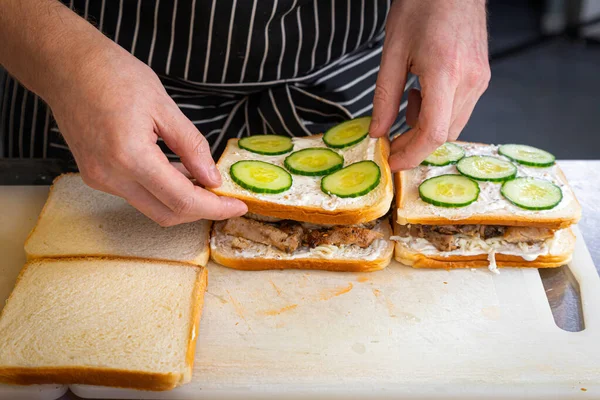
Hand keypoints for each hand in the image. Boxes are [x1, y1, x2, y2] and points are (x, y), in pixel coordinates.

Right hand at [47, 41, 246, 225]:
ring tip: (204, 181)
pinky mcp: (95, 176)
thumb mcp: (164, 106)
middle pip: (167, 214)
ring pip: (152, 208)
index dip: (215, 208)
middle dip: (201, 211)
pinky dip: (161, 191)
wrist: (65, 65)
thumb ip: (192, 146)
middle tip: (225, 197)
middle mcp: (111, 176)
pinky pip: (136, 195)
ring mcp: (99, 179)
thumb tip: (213, 178)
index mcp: (130, 157)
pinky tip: (177, 173)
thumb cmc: (112, 75)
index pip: (182, 200)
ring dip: (181, 201)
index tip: (237, 206)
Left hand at [369, 0, 489, 170]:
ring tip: (407, 104)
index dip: (410, 154)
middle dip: (413, 145)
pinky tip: (422, 94)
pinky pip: (459, 110)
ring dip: (425, 128)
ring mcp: (479, 80)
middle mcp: (469, 80)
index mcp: (446, 72)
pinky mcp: (481, 77)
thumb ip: (385, 97)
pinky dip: (437, 114)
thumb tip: (377, 131)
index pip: (433, 133)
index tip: (391, 161)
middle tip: (389, 141)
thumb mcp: (392, 52)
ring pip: (452, 126)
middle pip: (443, 135)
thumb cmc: (422, 6)